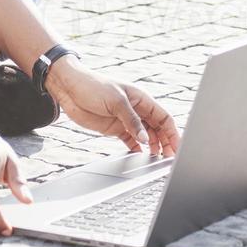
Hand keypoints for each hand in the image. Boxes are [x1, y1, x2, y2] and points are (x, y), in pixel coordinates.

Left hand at [45, 57, 180, 156]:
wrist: (70, 88)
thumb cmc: (93, 86)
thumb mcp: (116, 101)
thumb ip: (132, 121)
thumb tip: (146, 139)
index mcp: (141, 99)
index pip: (164, 118)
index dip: (172, 133)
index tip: (176, 148)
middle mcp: (137, 110)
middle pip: (158, 129)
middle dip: (165, 143)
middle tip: (168, 159)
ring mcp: (126, 120)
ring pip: (146, 136)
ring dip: (153, 147)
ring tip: (156, 160)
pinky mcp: (115, 128)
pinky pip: (131, 141)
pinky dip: (137, 149)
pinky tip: (140, 157)